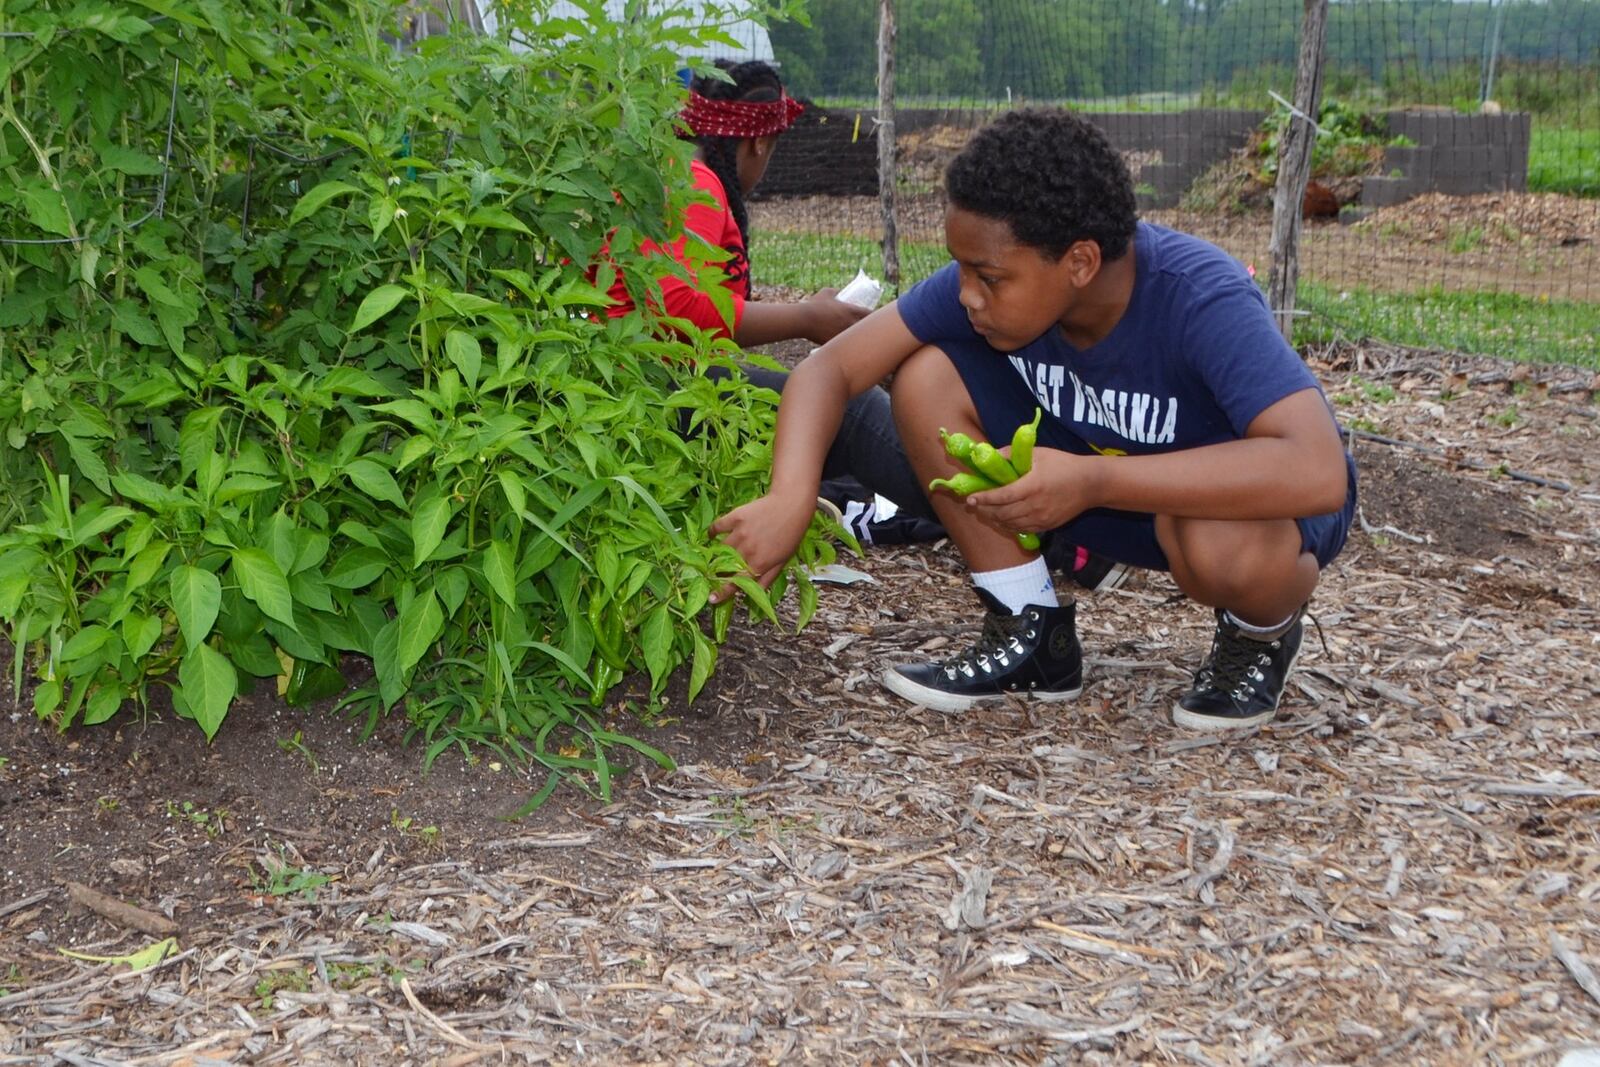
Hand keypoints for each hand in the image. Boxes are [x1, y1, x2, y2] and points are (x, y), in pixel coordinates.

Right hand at [707, 492, 815, 602]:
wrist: (791, 504)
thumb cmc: (791, 534)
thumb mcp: (782, 561)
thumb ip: (766, 579)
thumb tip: (752, 593)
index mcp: (759, 564)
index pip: (736, 583)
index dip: (722, 593)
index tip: (712, 599)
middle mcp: (748, 551)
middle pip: (724, 567)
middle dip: (717, 573)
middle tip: (714, 574)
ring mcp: (740, 533)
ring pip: (720, 549)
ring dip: (716, 554)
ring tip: (716, 555)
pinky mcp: (736, 517)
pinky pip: (717, 527)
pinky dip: (712, 532)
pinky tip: (712, 536)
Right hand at [802, 288, 870, 343]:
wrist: (803, 320)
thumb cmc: (814, 305)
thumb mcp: (826, 293)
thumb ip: (834, 291)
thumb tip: (838, 291)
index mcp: (851, 310)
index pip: (870, 314)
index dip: (874, 316)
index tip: (873, 317)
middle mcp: (850, 323)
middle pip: (867, 328)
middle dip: (870, 329)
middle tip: (867, 329)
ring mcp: (844, 334)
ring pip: (858, 339)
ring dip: (860, 339)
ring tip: (860, 340)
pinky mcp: (837, 343)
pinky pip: (845, 346)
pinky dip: (847, 346)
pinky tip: (847, 347)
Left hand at [965, 447, 1101, 534]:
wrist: (1090, 484)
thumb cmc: (1063, 464)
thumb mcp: (1038, 454)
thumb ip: (1011, 454)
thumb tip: (988, 454)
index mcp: (1033, 486)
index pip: (1002, 496)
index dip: (984, 498)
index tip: (970, 498)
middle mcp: (1035, 505)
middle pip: (1002, 513)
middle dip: (985, 509)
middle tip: (975, 504)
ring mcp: (1041, 518)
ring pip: (1010, 524)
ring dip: (994, 518)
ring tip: (985, 510)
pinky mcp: (1046, 526)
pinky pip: (1021, 530)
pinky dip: (1008, 525)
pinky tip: (1002, 518)